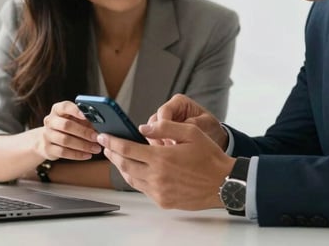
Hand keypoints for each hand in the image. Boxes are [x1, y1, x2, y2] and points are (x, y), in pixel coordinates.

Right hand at [34, 101, 101, 160]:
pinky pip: (63, 152)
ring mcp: (47, 135)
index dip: (76, 110)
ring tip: (96, 148)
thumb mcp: (74, 120)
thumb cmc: (67, 127)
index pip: (65, 106)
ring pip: (65, 140)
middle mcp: (50, 121)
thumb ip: (86, 120)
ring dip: (83, 145)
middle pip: (66, 125)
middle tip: (97, 137)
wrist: (48, 140)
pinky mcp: (47, 148)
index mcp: (57, 110)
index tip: (87, 115)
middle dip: (84, 132)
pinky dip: (77, 154)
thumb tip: (102, 124)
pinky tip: (87, 155)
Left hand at [98, 119, 234, 209]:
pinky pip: (142, 188)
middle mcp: (157, 176)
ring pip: (131, 178)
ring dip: (121, 167)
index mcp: (162, 158)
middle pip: (124, 164)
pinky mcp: (163, 201)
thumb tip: (143, 128)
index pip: (127, 149)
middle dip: (112, 154)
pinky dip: (135, 178)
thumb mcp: (191, 133)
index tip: (104, 136)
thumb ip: (165, 128)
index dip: (112, 142)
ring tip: (118, 157)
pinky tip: (135, 170)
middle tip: (107, 146)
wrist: (224, 183)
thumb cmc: (210, 157)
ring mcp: (159, 191)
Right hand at [147, 94, 226, 148]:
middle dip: (157, 136)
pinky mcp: (162, 134)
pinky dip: (158, 149)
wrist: (214, 139)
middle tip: (165, 149)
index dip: (163, 126)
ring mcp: (164, 123)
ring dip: (157, 144)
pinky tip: (164, 156)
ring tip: (166, 154)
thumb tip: (182, 125)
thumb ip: (194, 122)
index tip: (168, 138)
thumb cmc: (211, 128)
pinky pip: (154, 140)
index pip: (164, 112)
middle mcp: (169, 110)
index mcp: (179, 102)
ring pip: (150, 132)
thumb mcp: (207, 123)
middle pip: (153, 122)